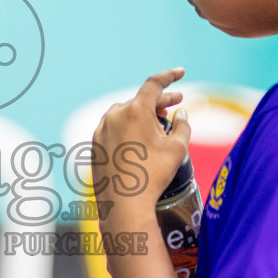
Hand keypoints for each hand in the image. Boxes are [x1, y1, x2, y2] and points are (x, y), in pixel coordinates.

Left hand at [92, 68, 189, 215]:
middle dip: (160, 101)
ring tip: (158, 122)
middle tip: (177, 103)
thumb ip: (183, 126)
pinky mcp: (94, 143)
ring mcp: (101, 129)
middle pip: (141, 100)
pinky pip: (114, 128)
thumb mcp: (177, 149)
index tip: (180, 72)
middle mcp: (115, 115)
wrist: (123, 205)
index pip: (154, 84)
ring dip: (142, 115)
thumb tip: (181, 114)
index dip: (170, 76)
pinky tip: (139, 138)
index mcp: (135, 111)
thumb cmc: (152, 176)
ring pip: (126, 114)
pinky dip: (128, 128)